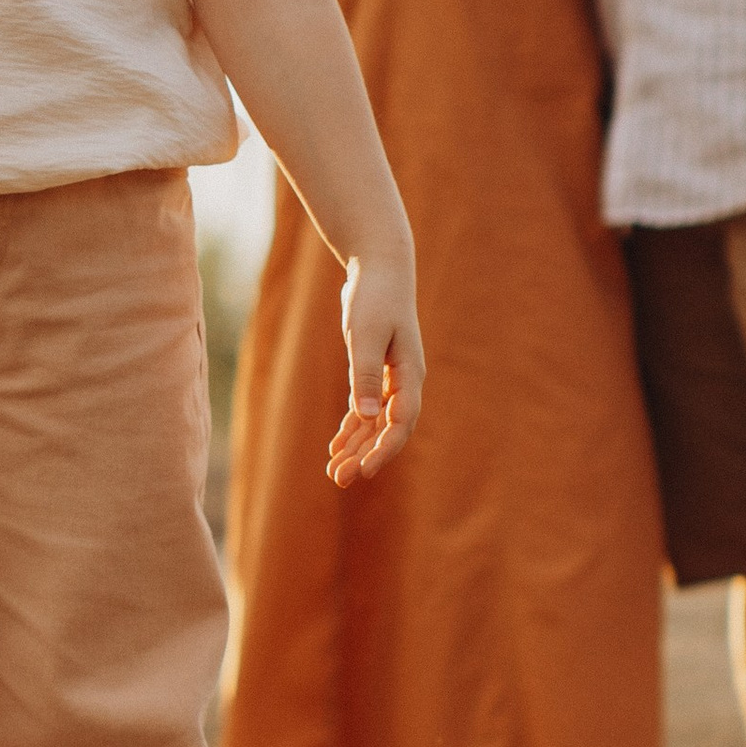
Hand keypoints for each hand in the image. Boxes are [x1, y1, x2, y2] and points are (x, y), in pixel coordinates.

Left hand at [328, 254, 423, 484]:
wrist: (379, 267)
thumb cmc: (375, 297)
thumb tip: (365, 417)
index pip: (401, 422)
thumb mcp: (364, 334)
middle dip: (365, 456)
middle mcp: (404, 382)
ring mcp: (390, 379)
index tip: (364, 470)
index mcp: (410, 374)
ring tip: (335, 472)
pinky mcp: (374, 371)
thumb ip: (365, 375)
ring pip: (375, 423)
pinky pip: (365, 409)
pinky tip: (336, 446)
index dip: (384, 448)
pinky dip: (352, 427)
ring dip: (357, 447)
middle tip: (340, 479)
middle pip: (387, 429)